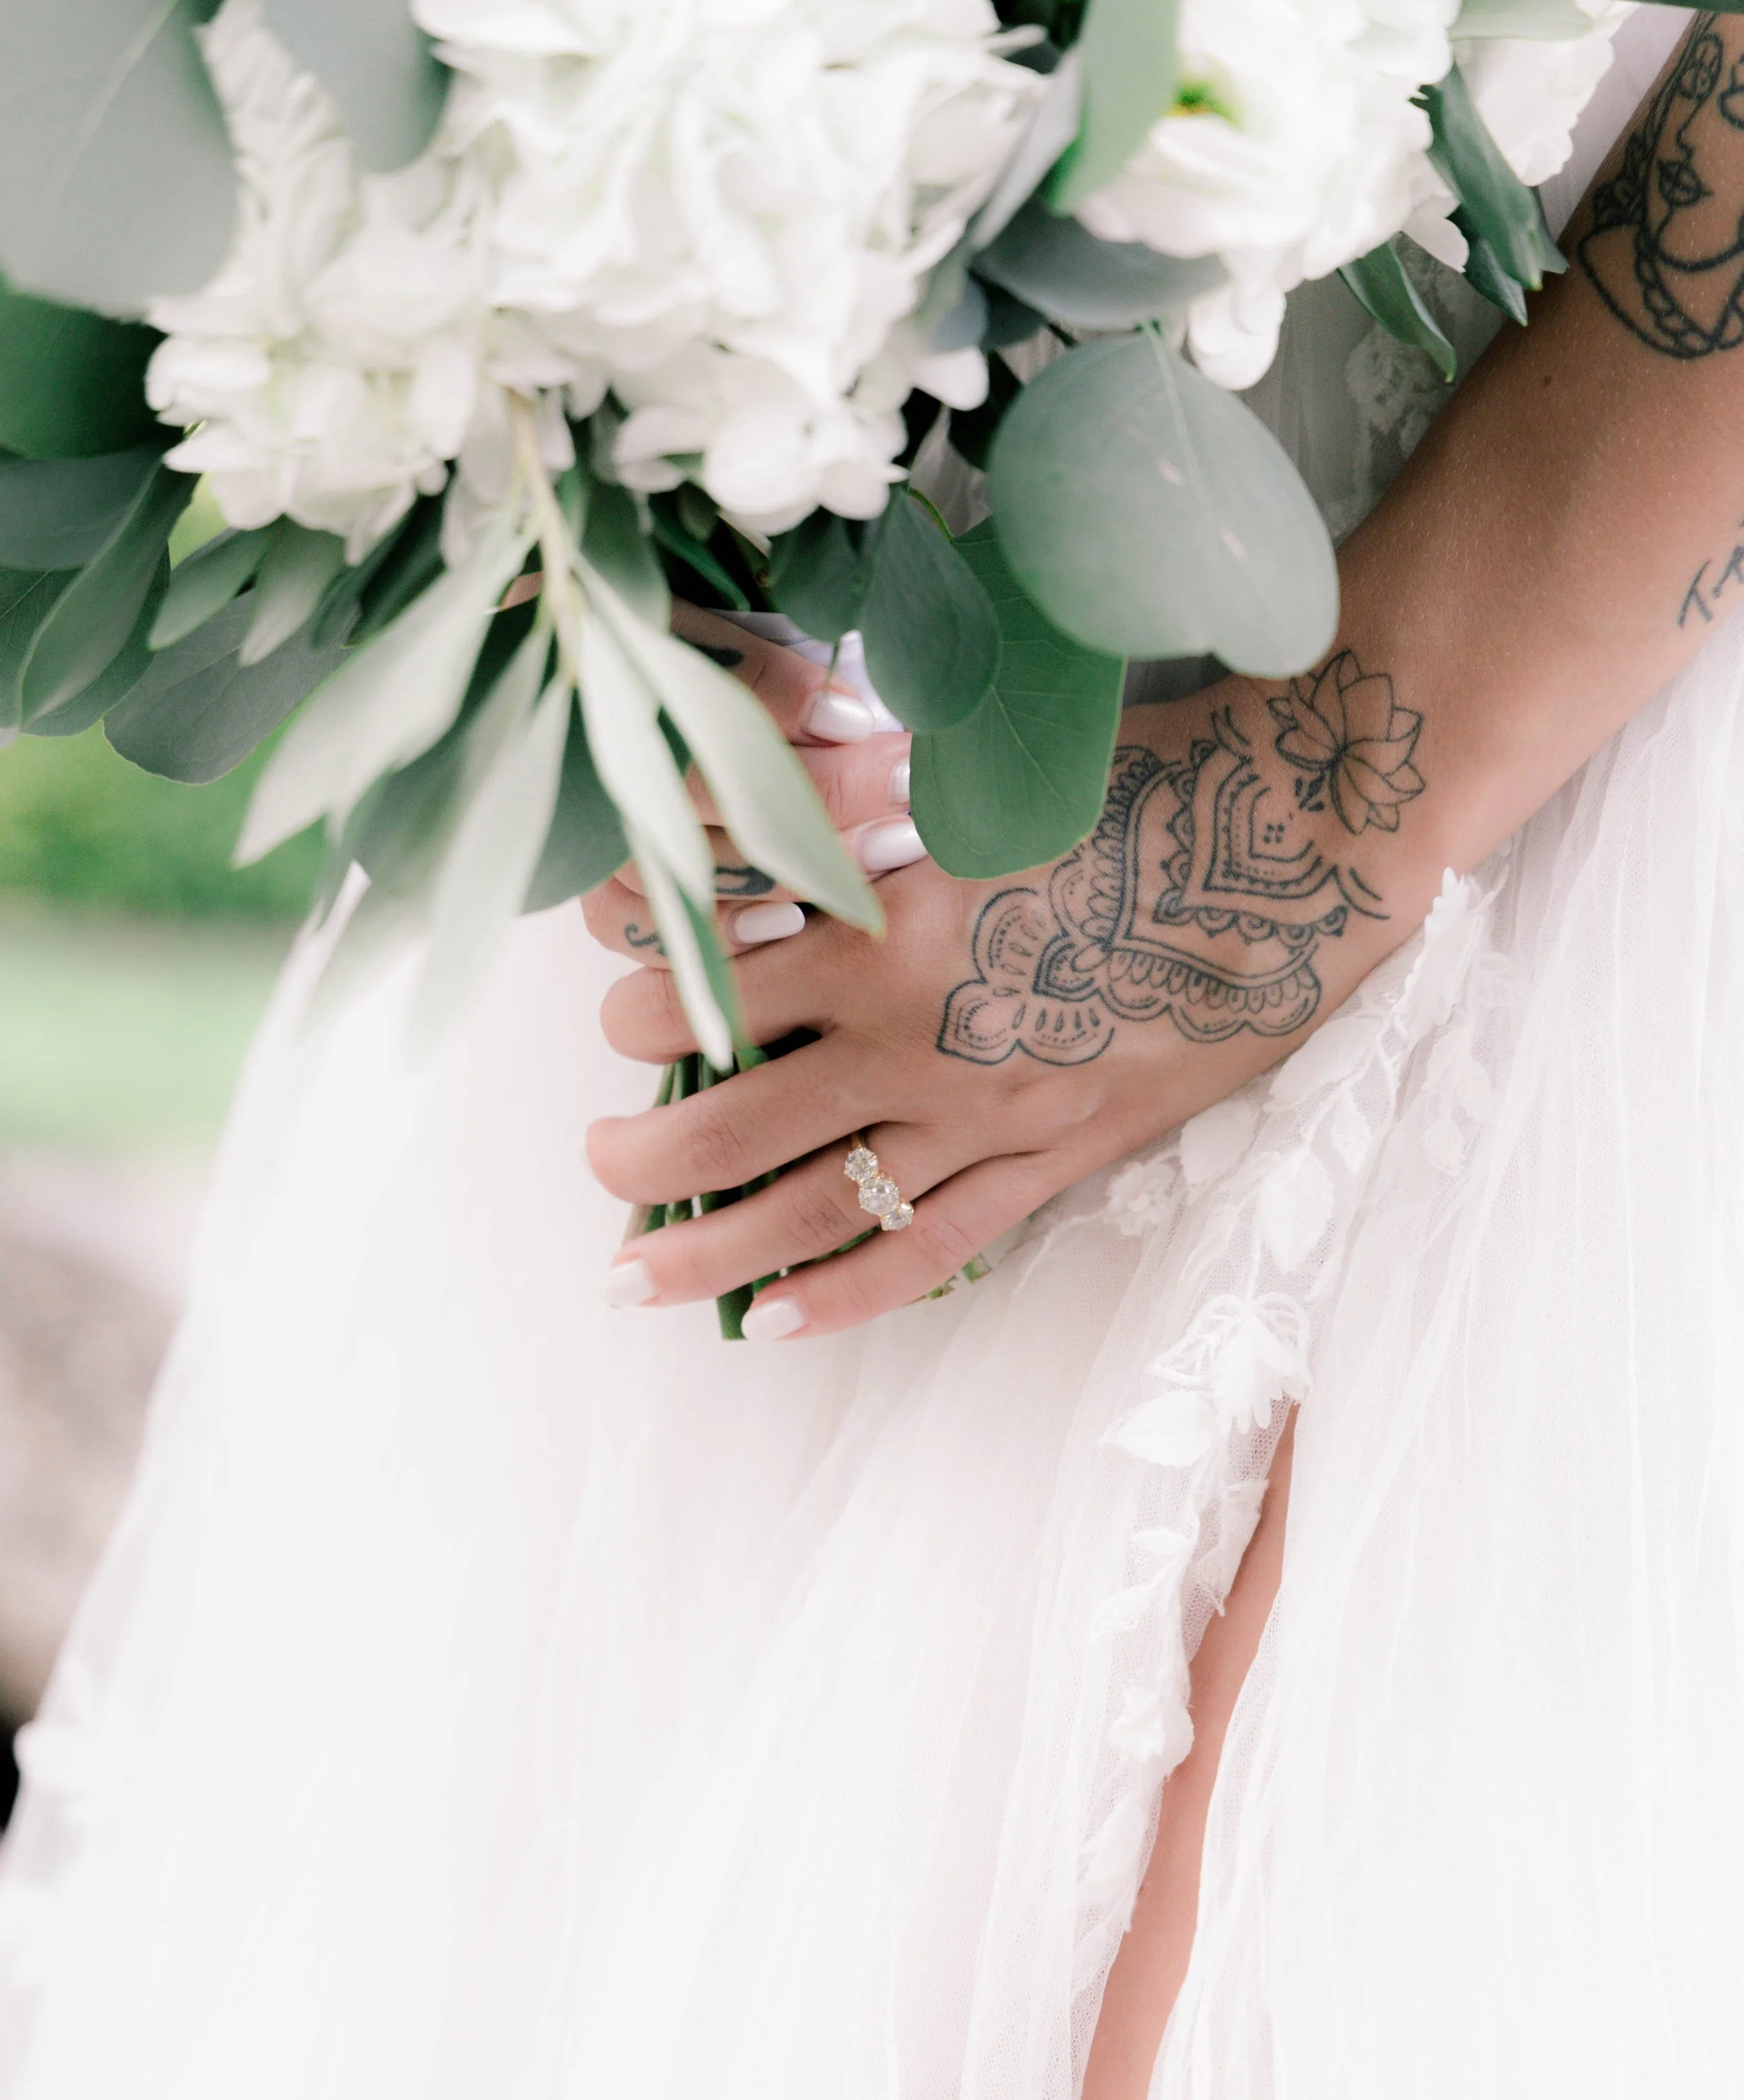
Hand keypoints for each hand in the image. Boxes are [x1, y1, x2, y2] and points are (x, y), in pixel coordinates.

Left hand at [584, 652, 1449, 1339]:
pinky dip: (849, 1294)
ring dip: (712, 1255)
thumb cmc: (1144, 781)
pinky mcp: (1062, 1156)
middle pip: (735, 1130)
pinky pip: (938, 1249)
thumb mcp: (979, 771)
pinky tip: (775, 1328)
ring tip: (632, 1278)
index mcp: (888, 936)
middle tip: (599, 1165)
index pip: (709, 993)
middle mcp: (923, 1045)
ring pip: (821, 1212)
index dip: (638, 1004)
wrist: (1303, 847)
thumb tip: (748, 791)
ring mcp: (995, 1117)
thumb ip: (852, 792)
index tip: (620, 1003)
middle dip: (643, 1160)